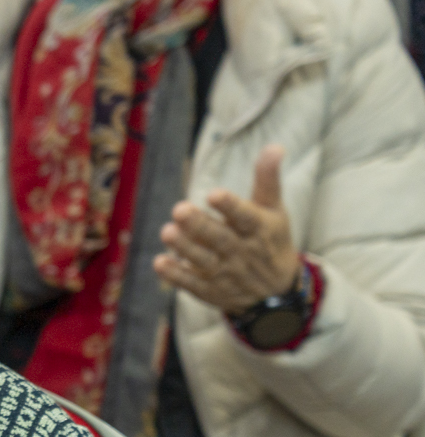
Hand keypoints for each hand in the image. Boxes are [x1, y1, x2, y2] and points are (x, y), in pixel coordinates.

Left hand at [155, 144, 301, 314]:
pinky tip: (159, 262)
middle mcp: (242, 252)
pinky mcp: (211, 290)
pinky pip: (192, 284)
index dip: (230, 207)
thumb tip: (275, 146)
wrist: (277, 291)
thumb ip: (267, 180)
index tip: (213, 194)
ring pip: (204, 261)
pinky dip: (176, 275)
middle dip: (199, 226)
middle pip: (220, 239)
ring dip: (184, 247)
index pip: (246, 217)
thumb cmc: (271, 239)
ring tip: (167, 231)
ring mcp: (226, 273)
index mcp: (260, 229)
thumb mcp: (274, 210)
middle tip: (179, 209)